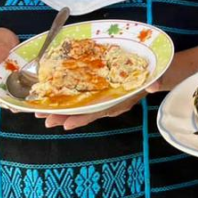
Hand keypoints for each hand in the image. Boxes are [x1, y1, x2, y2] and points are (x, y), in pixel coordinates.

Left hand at [37, 79, 161, 129]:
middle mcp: (110, 103)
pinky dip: (68, 101)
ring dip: (61, 110)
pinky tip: (53, 100)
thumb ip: (154, 82)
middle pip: (85, 113)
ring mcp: (104, 98)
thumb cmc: (154, 74)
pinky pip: (82, 99)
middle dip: (65, 116)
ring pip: (80, 107)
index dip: (84, 118)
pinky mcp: (100, 91)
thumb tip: (154, 86)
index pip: (100, 112)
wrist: (156, 72)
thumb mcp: (156, 76)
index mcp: (121, 101)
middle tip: (44, 119)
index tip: (67, 124)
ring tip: (40, 112)